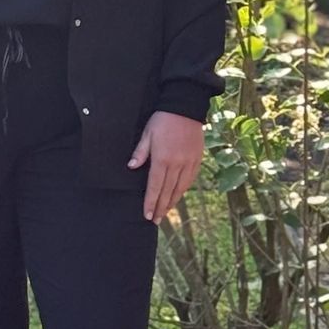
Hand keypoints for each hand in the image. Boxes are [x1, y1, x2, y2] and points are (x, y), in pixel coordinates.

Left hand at [128, 109, 203, 223]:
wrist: (185, 108)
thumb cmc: (162, 120)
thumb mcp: (147, 133)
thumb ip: (140, 152)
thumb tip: (131, 167)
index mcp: (162, 159)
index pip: (155, 186)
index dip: (151, 202)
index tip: (147, 215)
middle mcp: (177, 164)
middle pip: (167, 191)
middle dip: (160, 207)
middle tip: (155, 220)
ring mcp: (188, 163)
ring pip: (180, 188)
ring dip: (172, 202)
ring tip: (165, 212)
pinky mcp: (197, 159)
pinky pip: (190, 180)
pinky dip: (183, 190)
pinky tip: (177, 196)